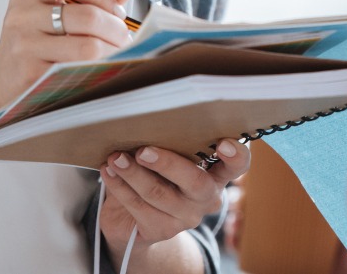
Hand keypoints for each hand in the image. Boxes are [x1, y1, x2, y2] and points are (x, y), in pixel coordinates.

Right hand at [0, 0, 140, 114]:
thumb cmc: (35, 42)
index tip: (116, 10)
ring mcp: (23, 46)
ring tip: (116, 54)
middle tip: (123, 38)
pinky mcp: (30, 75)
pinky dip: (98, 70)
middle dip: (116, 28)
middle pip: (87, 15)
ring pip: (88, 46)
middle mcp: (21, 15)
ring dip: (112, 52)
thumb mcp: (58, 10)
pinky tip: (99, 69)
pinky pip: (78, 70)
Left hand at [99, 138, 253, 267]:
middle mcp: (207, 197)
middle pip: (193, 181)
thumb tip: (148, 116)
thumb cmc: (158, 175)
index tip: (223, 143)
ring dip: (133, 173)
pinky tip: (108, 173)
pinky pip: (138, 207)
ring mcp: (186, 216)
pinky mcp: (162, 229)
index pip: (237, 165)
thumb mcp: (171, 157)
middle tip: (143, 150)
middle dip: (166, 163)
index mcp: (217, 174)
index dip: (235, 155)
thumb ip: (172, 142)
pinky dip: (120, 187)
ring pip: (158, 194)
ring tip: (115, 158)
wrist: (138, 220)